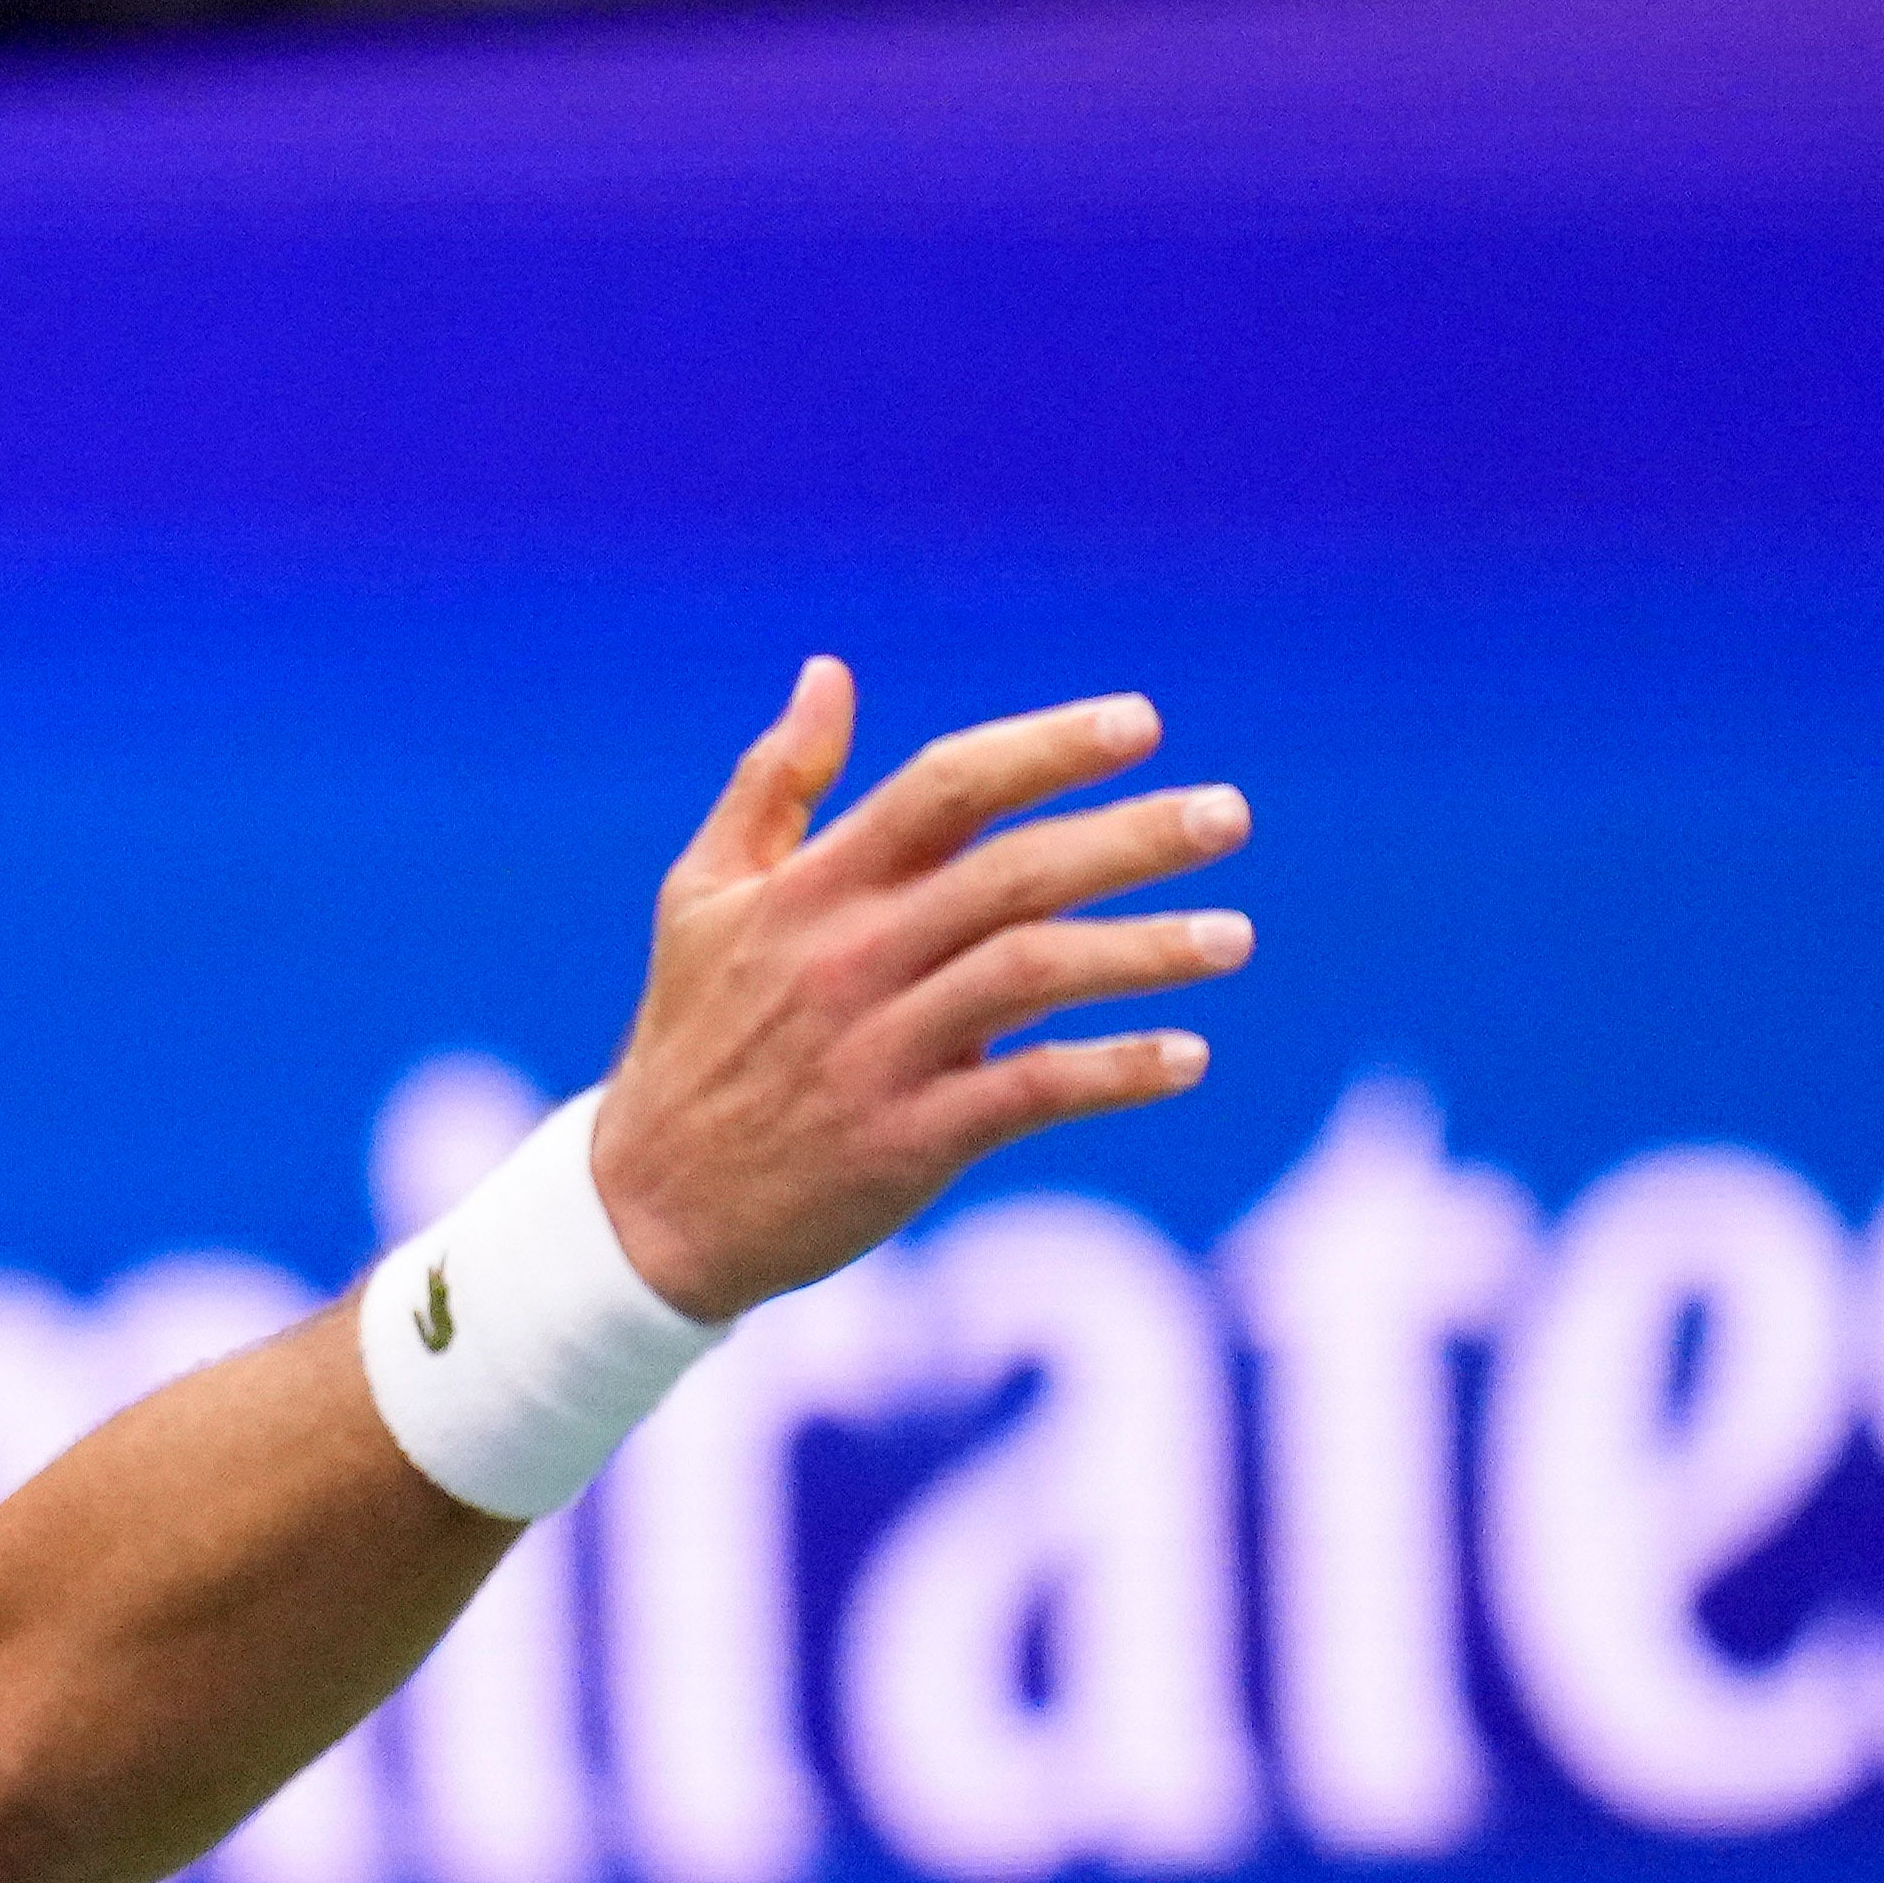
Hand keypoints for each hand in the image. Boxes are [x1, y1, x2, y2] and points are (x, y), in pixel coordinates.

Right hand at [583, 663, 1249, 1320]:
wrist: (649, 1209)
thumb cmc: (690, 1036)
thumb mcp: (702, 895)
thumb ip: (772, 783)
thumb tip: (830, 674)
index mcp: (810, 888)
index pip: (945, 789)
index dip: (1047, 748)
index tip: (1142, 723)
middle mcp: (850, 957)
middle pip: (1013, 874)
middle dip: (1131, 837)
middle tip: (1229, 814)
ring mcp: (879, 1050)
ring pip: (1035, 976)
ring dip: (1145, 952)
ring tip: (1234, 936)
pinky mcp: (905, 1141)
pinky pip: (1030, 1092)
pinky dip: (1114, 1072)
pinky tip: (1188, 1057)